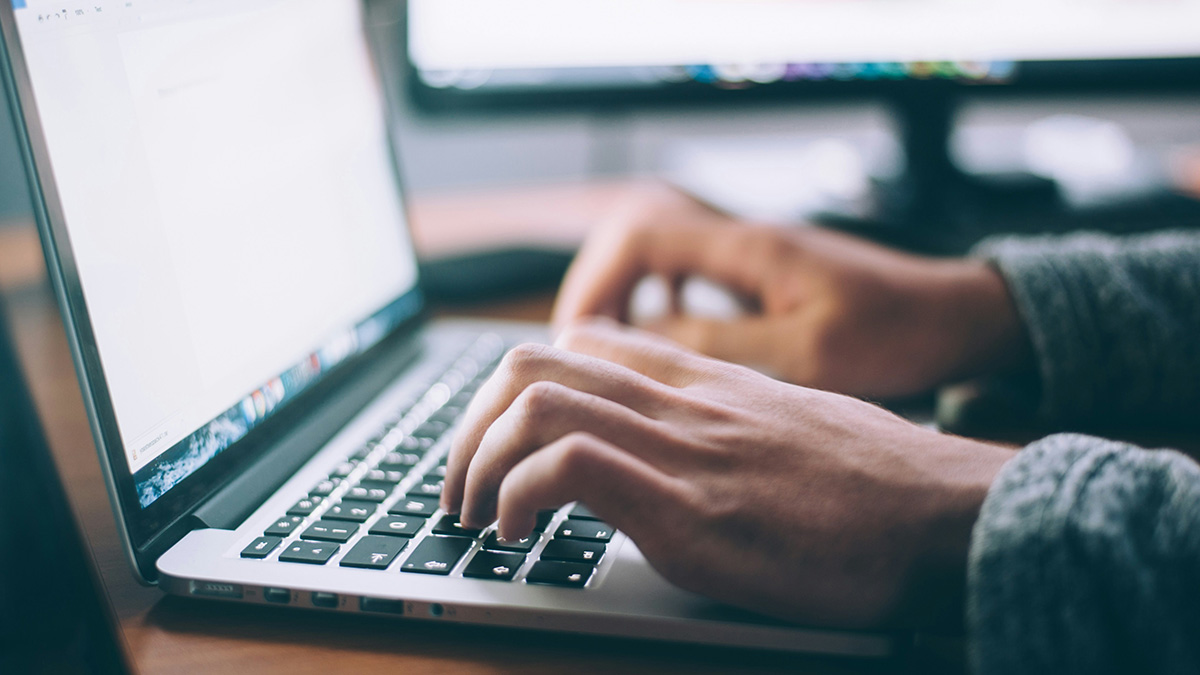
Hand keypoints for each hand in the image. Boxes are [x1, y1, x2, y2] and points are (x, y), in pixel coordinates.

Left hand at [443, 319, 1014, 627]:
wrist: (951, 515)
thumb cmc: (881, 484)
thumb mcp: (793, 428)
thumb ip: (726, 423)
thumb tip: (684, 452)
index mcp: (705, 382)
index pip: (582, 342)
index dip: (516, 387)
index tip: (500, 441)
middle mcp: (683, 401)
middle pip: (533, 362)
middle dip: (470, 425)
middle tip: (461, 485)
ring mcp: (684, 449)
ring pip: (534, 401)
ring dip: (476, 461)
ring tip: (475, 515)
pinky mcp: (690, 510)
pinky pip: (569, 466)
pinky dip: (517, 496)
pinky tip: (518, 535)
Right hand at [552, 187, 1030, 397]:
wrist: (957, 318)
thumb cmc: (897, 334)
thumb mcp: (806, 354)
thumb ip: (719, 346)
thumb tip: (637, 343)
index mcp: (748, 249)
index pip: (640, 235)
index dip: (596, 282)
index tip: (576, 337)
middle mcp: (743, 241)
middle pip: (636, 240)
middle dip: (599, 290)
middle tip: (579, 351)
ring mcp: (753, 256)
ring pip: (660, 258)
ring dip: (626, 299)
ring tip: (608, 354)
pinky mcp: (764, 277)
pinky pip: (690, 278)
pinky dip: (662, 306)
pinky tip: (664, 346)